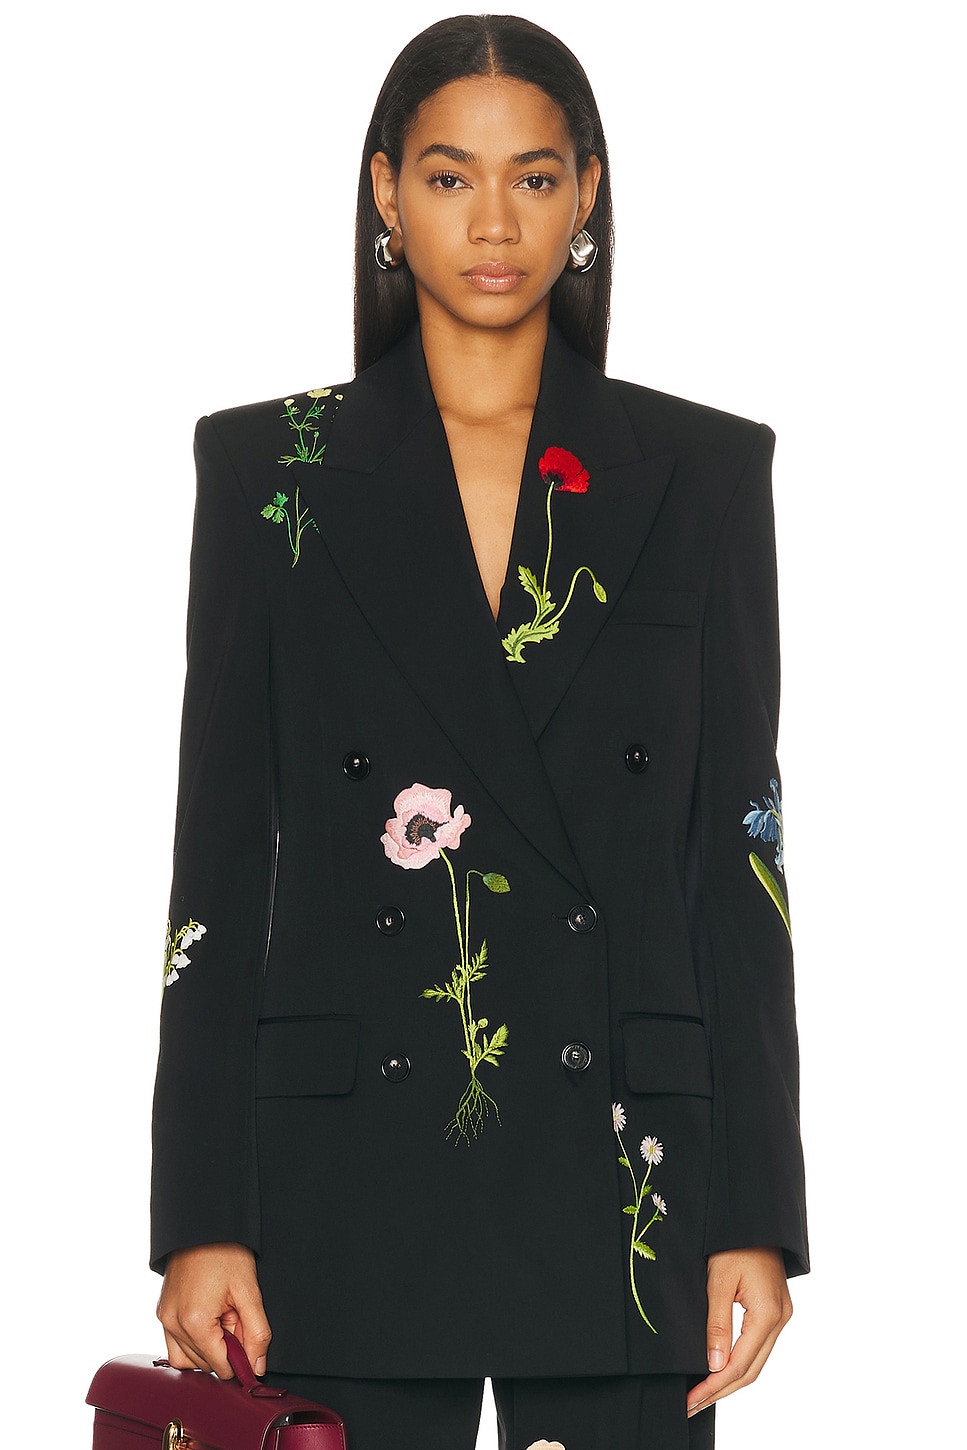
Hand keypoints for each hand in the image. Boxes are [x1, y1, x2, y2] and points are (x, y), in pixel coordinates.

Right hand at [156, 1242, 271, 1378]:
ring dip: (208, 1350)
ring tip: (223, 1319)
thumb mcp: (249, 1291)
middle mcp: (173, 1324)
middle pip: (205, 1364)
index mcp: (194, 1322)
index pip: (220, 1367)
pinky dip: (193, 1343)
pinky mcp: (162, 1313)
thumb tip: (257, 1367)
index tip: (250, 1342)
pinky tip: (209, 1322)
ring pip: (187, 1360)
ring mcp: (164, 1319)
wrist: (204, 1225)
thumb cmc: (226, 1252)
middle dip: (226, 1350)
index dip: (241, 1360)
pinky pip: (175, 1345)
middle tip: (237, 1319)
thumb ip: (257, 1333)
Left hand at [686, 1247, 791, 1417]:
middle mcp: (779, 1319)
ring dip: (730, 1380)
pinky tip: (721, 1368)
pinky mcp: (775, 1310)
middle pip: (751, 1369)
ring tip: (703, 1394)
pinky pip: (758, 1346)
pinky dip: (740, 1362)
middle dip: (721, 1390)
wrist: (754, 1217)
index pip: (740, 1364)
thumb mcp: (719, 1280)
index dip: (715, 1385)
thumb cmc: (735, 1241)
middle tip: (693, 1404)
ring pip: (757, 1361)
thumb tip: (714, 1365)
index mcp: (768, 1314)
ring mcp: (780, 1315)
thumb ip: (717, 1324)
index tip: (693, 1399)